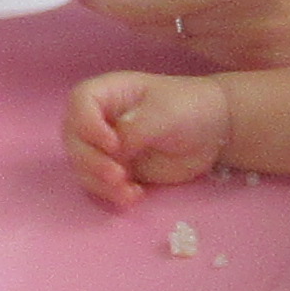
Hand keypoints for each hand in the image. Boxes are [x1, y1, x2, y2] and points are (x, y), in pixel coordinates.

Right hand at [65, 69, 232, 208]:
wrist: (214, 132)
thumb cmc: (189, 108)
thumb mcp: (165, 112)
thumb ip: (136, 128)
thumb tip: (114, 150)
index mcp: (107, 94)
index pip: (79, 103)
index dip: (88, 125)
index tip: (114, 144)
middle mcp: (99, 119)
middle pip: (74, 139)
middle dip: (91, 162)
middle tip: (117, 176)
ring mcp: (105, 147)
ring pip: (83, 166)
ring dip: (100, 183)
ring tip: (129, 193)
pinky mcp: (116, 170)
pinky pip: (101, 185)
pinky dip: (112, 194)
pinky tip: (134, 196)